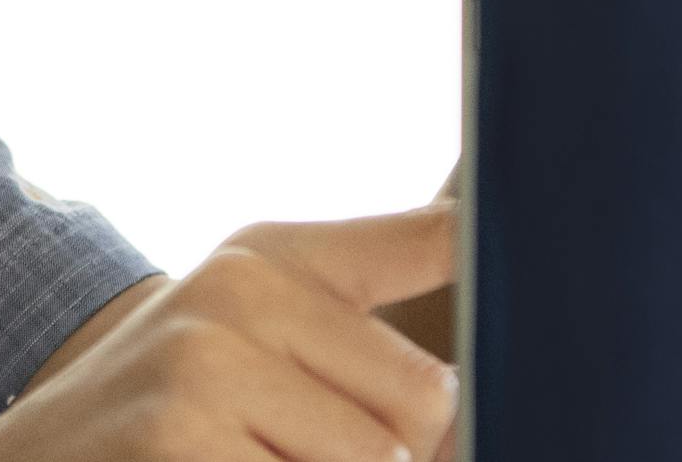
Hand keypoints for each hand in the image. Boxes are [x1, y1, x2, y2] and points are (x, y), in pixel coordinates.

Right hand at [0, 207, 457, 461]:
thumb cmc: (166, 411)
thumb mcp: (251, 328)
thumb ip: (363, 309)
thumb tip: (476, 282)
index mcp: (267, 256)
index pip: (431, 241)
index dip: (488, 262)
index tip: (514, 283)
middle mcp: (237, 291)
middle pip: (427, 402)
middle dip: (396, 454)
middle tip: (298, 446)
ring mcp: (206, 367)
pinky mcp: (183, 440)